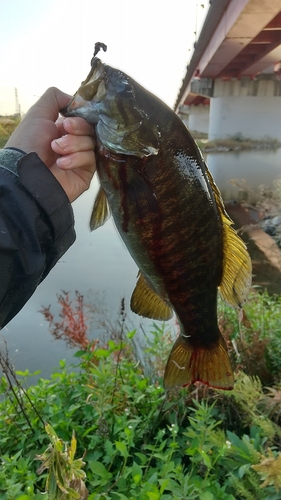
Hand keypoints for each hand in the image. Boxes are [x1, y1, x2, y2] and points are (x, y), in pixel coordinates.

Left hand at [5, 87, 95, 201]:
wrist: (26, 172)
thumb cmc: (28, 143)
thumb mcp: (39, 112)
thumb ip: (55, 98)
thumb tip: (75, 100)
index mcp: (62, 130)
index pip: (83, 120)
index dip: (79, 119)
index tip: (67, 122)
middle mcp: (72, 144)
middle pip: (90, 130)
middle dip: (77, 130)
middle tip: (62, 133)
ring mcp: (80, 160)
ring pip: (91, 144)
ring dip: (73, 145)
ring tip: (56, 150)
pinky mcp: (85, 175)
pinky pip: (91, 160)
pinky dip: (76, 159)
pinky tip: (61, 163)